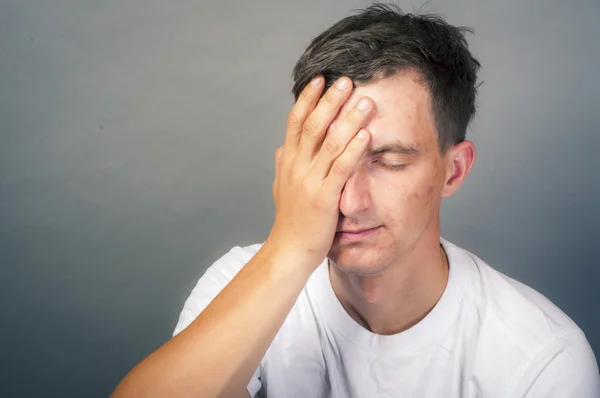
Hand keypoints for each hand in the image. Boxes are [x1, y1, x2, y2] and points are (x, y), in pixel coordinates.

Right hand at [266, 75, 372, 268]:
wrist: (289, 250)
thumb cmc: (290, 219)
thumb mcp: (281, 188)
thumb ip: (283, 165)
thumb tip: (282, 148)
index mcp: (287, 161)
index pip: (295, 122)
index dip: (307, 99)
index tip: (320, 79)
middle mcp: (296, 166)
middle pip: (313, 125)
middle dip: (330, 101)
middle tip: (346, 80)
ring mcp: (309, 181)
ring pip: (329, 142)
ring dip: (348, 119)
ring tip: (364, 101)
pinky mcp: (324, 197)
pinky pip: (340, 168)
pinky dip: (353, 150)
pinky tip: (366, 136)